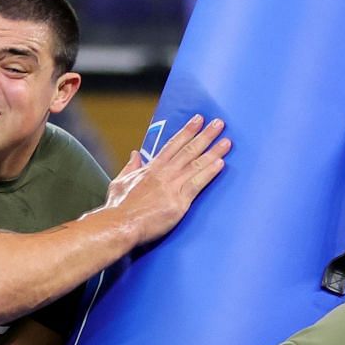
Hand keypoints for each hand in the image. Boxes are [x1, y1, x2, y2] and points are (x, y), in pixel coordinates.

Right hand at [102, 115, 230, 246]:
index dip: (187, 131)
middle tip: (219, 123)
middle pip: (189, 150)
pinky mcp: (178, 202)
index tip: (199, 120)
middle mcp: (164, 173)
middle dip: (205, 135)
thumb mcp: (120, 182)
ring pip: (196, 164)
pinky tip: (221, 164)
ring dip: (213, 152)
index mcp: (151, 168)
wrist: (119, 225)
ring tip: (227, 142)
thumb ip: (130, 167)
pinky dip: (209, 173)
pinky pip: (197, 184)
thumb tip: (135, 154)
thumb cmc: (118, 208)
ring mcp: (172, 187)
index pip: (173, 145)